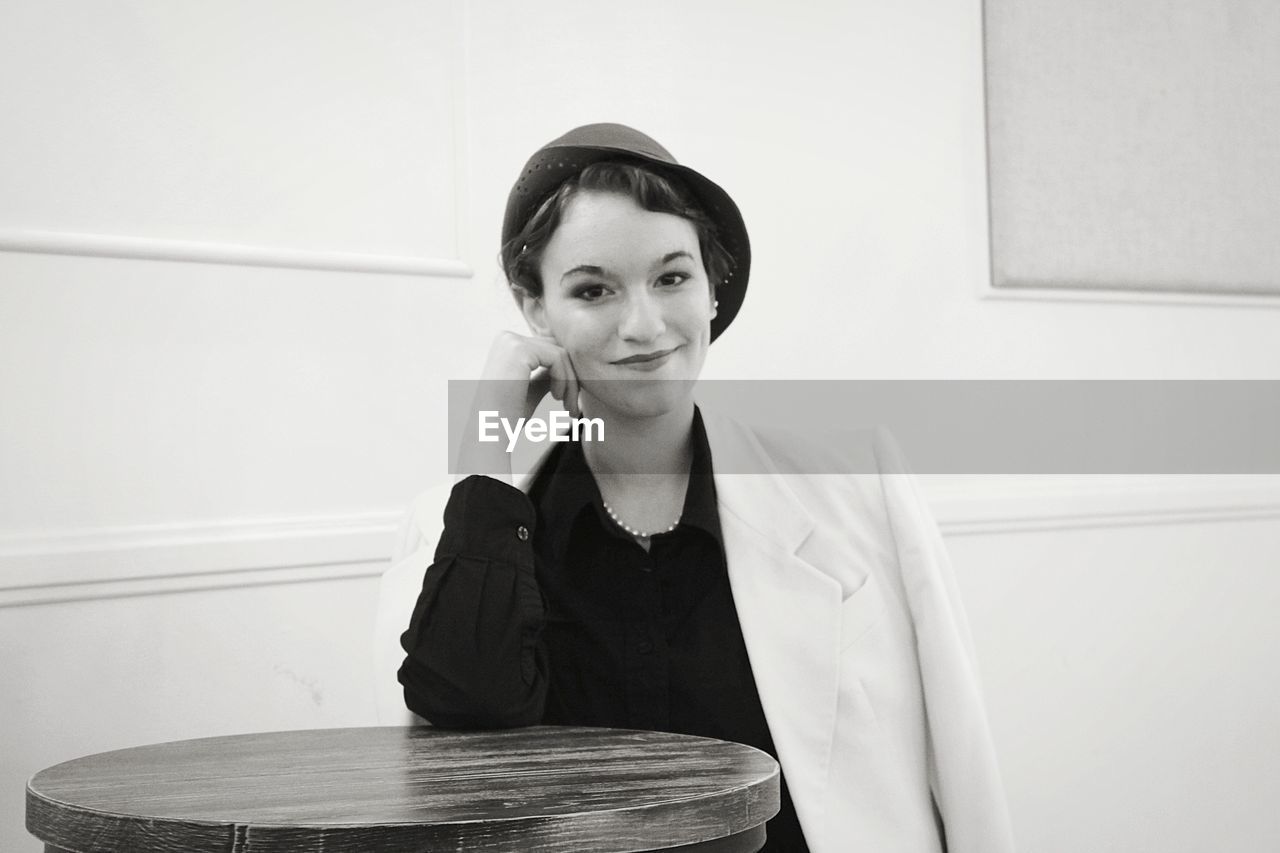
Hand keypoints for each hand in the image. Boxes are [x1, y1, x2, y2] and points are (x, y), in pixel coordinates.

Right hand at [453, 332, 580, 482]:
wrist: (490, 432)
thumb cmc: (507, 418)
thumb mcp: (530, 390)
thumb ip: (544, 376)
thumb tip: (565, 368)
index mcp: (506, 346)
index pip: (548, 351)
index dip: (565, 375)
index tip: (569, 403)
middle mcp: (507, 338)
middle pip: (556, 349)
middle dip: (570, 378)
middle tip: (574, 409)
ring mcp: (512, 341)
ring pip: (560, 354)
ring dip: (570, 383)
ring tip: (569, 408)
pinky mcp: (519, 349)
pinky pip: (557, 358)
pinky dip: (564, 380)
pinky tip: (557, 398)